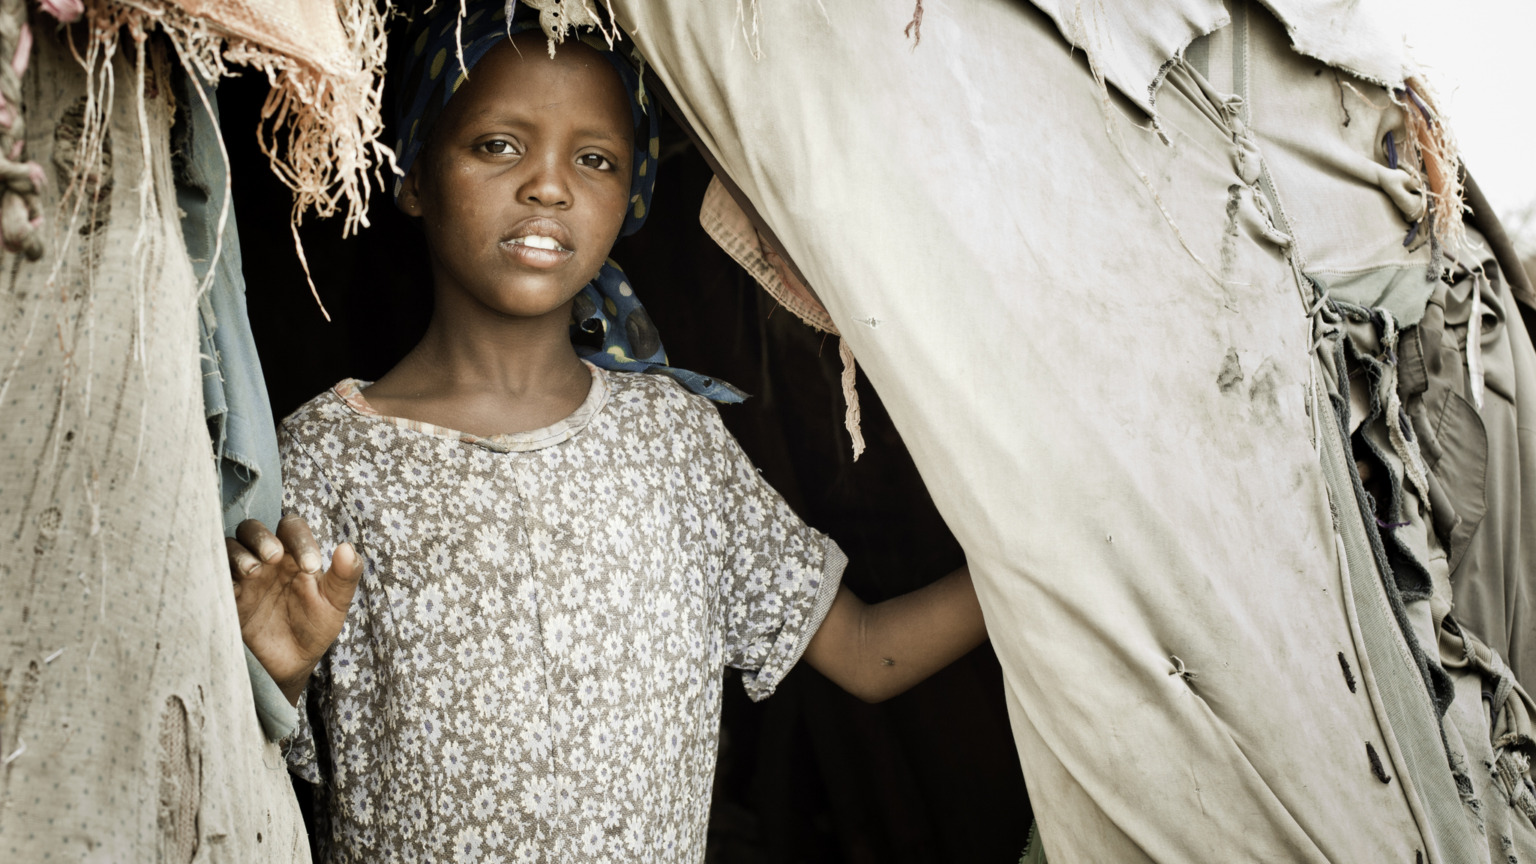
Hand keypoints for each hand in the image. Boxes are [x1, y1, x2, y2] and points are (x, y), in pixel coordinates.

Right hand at [227, 515, 361, 704]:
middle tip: (273, 557)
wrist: (292, 664)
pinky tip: (233, 590)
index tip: (312, 567)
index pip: (291, 528)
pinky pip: (215, 578)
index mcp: (293, 555)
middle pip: (252, 529)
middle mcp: (266, 560)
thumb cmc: (315, 627)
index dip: (300, 539)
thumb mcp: (335, 603)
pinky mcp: (227, 597)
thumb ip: (345, 576)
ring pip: (229, 548)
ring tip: (254, 571)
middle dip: (261, 538)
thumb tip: (347, 547)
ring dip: (239, 555)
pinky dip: (221, 577)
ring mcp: (243, 577)